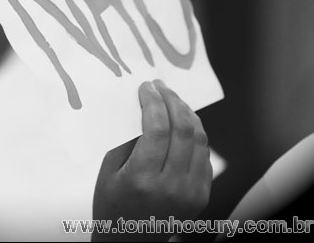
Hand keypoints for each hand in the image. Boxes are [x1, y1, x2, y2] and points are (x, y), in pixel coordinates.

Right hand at [92, 80, 211, 241]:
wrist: (130, 241)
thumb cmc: (111, 204)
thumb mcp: (109, 170)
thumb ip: (127, 139)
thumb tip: (143, 107)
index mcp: (142, 179)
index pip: (156, 128)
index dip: (153, 101)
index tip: (147, 87)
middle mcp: (172, 186)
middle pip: (183, 129)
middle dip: (173, 101)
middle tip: (162, 87)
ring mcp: (191, 192)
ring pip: (199, 139)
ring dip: (187, 114)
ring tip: (174, 101)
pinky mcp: (202, 195)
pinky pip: (204, 155)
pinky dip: (194, 134)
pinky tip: (182, 124)